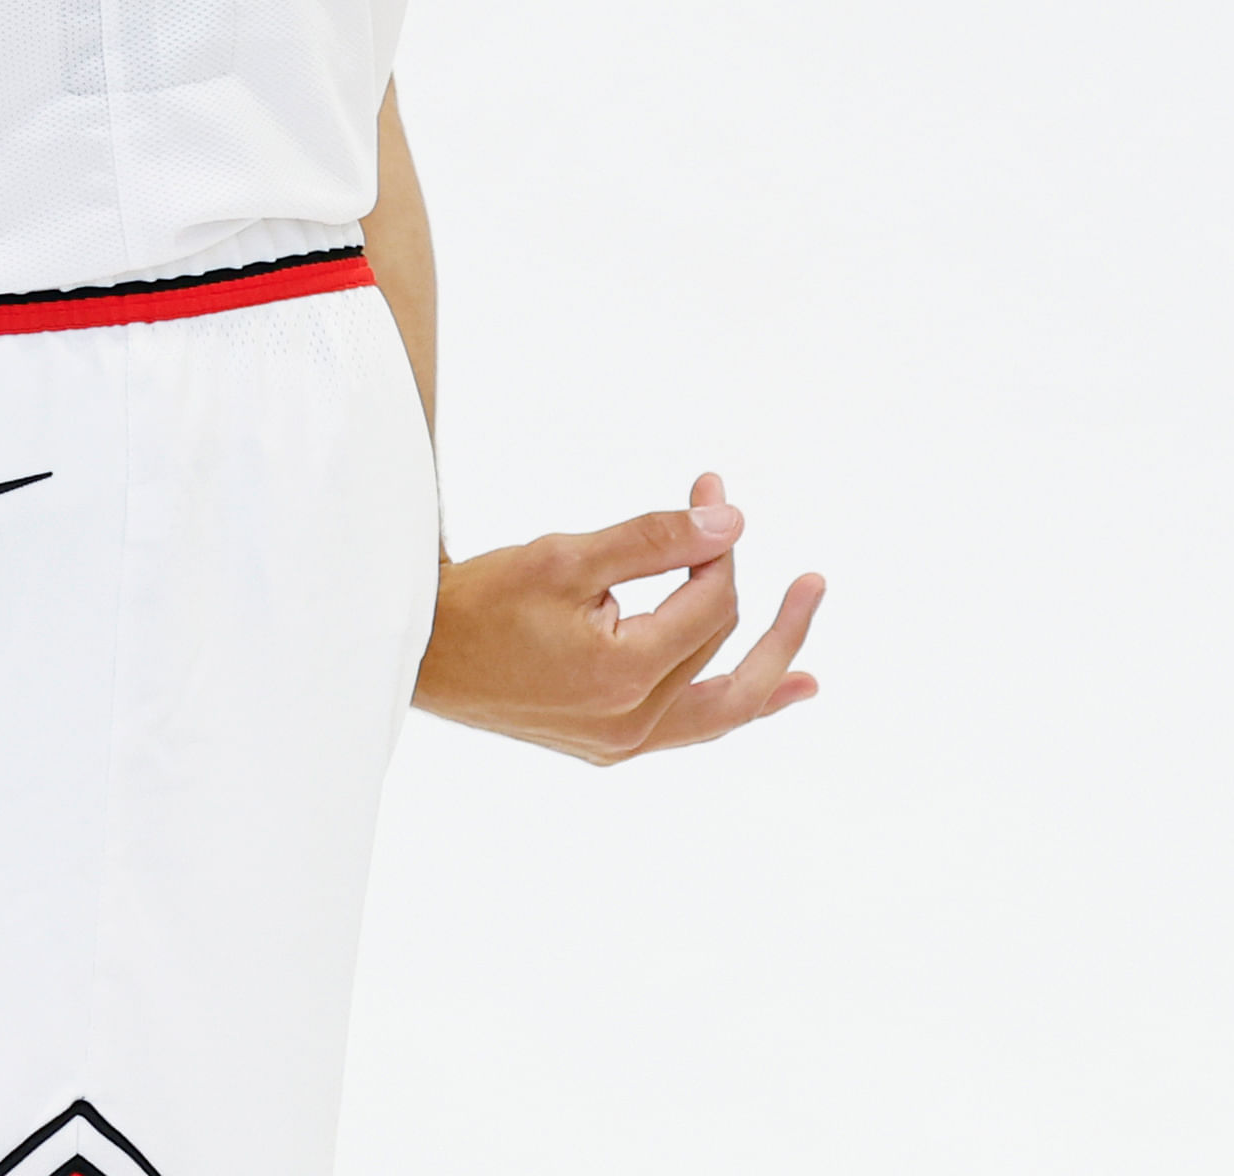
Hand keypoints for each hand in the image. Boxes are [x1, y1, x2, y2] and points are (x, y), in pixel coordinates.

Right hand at [415, 471, 822, 763]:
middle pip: (719, 645)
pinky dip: (734, 708)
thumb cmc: (482, 601)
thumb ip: (653, 538)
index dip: (715, 540)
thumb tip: (732, 520)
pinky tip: (778, 695)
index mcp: (624, 674)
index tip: (706, 489)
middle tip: (807, 573)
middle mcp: (632, 721)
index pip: (709, 600)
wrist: (420, 654)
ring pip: (722, 707)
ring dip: (770, 671)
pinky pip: (692, 728)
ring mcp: (621, 742)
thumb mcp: (566, 554)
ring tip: (812, 664)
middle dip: (742, 585)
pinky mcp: (608, 744)